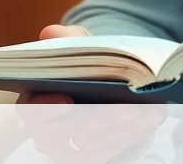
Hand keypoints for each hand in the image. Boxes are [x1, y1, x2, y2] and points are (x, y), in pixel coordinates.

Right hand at [16, 25, 165, 162]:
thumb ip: (65, 41)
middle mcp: (43, 130)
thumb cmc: (82, 67)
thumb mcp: (76, 48)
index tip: (67, 101)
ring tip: (151, 111)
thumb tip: (51, 32)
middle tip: (131, 107)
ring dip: (123, 129)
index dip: (46, 107)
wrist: (99, 88)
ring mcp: (63, 149)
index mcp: (33, 100)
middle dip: (101, 118)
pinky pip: (104, 155)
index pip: (30, 108)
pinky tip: (150, 120)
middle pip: (65, 131)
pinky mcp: (86, 158)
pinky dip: (129, 137)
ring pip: (89, 146)